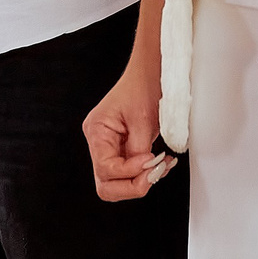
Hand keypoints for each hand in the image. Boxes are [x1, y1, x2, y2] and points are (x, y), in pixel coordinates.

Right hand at [84, 64, 178, 201]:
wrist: (151, 72)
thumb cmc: (143, 86)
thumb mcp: (143, 119)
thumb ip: (139, 149)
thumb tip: (144, 171)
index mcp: (96, 130)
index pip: (106, 168)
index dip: (130, 171)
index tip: (151, 161)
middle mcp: (98, 141)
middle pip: (106, 184)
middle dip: (131, 186)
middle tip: (153, 175)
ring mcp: (109, 147)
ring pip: (117, 183)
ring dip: (140, 181)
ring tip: (160, 168)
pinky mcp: (122, 149)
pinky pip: (129, 172)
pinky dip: (146, 173)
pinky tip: (160, 163)